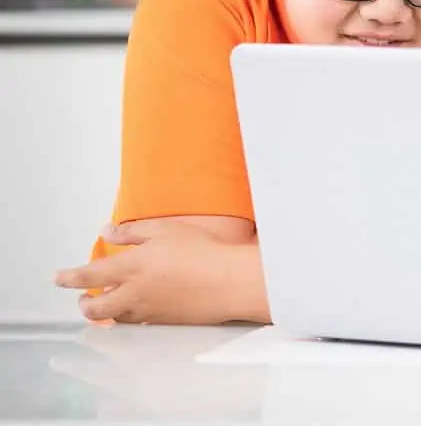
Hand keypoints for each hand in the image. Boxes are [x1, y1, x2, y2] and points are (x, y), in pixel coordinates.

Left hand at [54, 223, 266, 324]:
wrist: (229, 282)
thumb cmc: (201, 251)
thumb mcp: (165, 230)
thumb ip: (132, 232)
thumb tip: (108, 232)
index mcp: (130, 268)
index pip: (88, 275)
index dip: (69, 277)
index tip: (57, 278)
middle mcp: (133, 294)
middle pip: (95, 308)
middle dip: (84, 304)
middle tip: (83, 298)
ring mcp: (148, 311)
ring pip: (115, 318)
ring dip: (107, 311)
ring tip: (110, 301)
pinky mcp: (164, 323)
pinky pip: (137, 324)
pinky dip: (129, 317)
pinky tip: (139, 309)